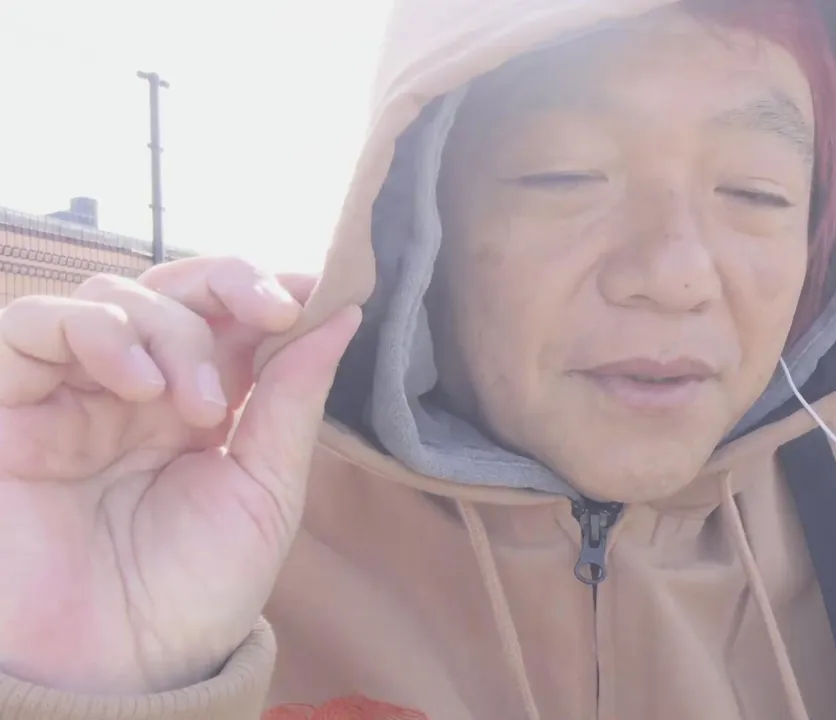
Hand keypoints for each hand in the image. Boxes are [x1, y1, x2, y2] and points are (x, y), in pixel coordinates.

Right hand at [0, 257, 359, 694]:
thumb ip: (293, 400)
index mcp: (204, 404)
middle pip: (177, 287)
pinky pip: (32, 326)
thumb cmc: (194, 592)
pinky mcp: (10, 405)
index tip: (319, 288)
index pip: (230, 312)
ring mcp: (73, 392)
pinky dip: (93, 333)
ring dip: (171, 328)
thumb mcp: (265, 492)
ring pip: (114, 296)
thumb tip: (342, 314)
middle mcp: (139, 388)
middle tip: (274, 316)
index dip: (270, 287)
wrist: (117, 669)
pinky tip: (140, 385)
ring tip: (199, 406)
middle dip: (232, 285)